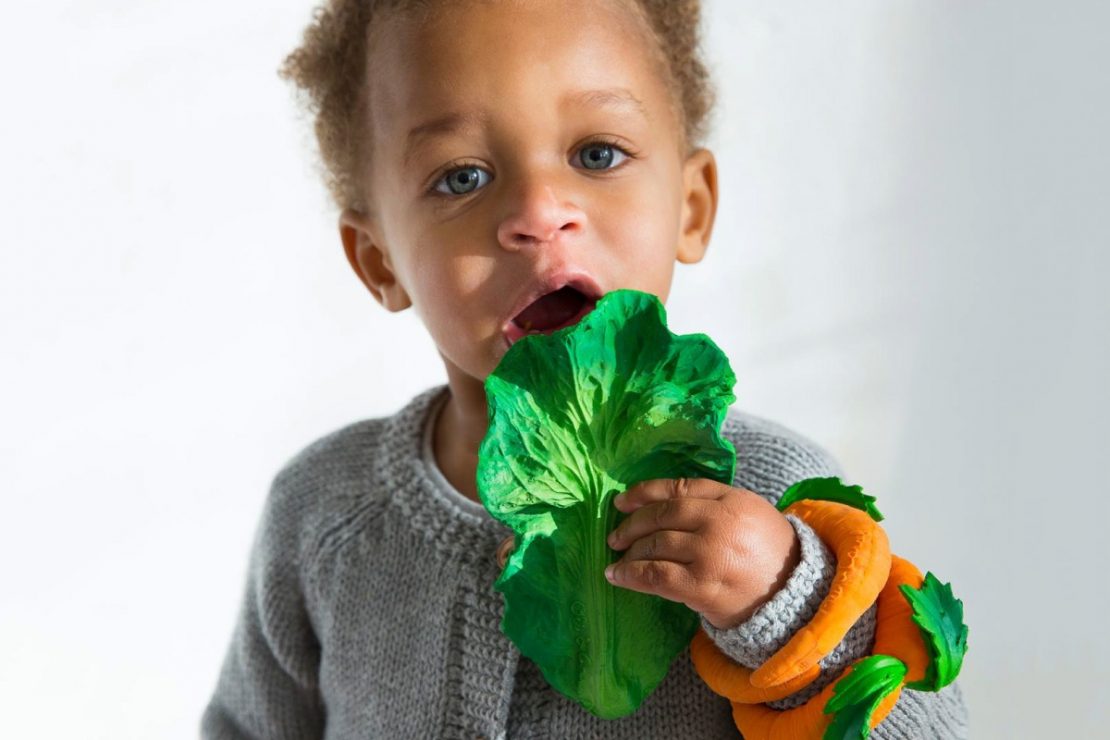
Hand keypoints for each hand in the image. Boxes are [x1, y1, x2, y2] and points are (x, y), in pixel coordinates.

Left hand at [605, 478, 800, 629]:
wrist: (795, 599)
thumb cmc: (769, 555)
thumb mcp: (751, 514)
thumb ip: (715, 503)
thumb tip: (663, 503)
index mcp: (732, 499)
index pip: (679, 488)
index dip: (644, 492)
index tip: (621, 500)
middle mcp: (720, 521)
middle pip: (663, 515)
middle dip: (632, 524)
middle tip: (615, 535)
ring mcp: (710, 553)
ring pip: (656, 544)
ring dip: (629, 551)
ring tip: (617, 558)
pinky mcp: (702, 585)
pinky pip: (656, 575)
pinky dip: (631, 574)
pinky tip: (617, 576)